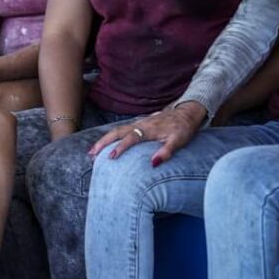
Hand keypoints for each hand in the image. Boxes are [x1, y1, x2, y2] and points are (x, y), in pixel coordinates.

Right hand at [89, 102, 206, 165]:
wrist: (186, 114)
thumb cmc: (183, 129)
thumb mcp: (179, 141)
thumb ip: (166, 152)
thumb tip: (153, 163)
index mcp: (149, 129)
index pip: (131, 138)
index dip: (120, 147)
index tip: (111, 157)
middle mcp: (140, 125)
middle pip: (117, 132)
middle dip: (103, 142)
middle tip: (92, 154)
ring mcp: (138, 123)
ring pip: (117, 130)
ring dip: (104, 140)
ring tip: (93, 151)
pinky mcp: (139, 124)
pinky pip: (121, 130)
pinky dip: (111, 137)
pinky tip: (105, 144)